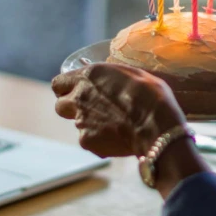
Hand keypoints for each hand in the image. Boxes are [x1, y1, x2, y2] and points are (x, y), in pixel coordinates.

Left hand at [51, 63, 186, 157]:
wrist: (156, 125)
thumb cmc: (150, 94)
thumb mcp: (130, 74)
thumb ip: (110, 78)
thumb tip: (108, 80)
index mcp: (87, 76)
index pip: (59, 83)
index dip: (67, 88)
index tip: (77, 91)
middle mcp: (78, 97)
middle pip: (60, 105)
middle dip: (72, 108)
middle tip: (91, 109)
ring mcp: (80, 121)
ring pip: (77, 124)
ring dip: (89, 124)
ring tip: (112, 125)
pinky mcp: (86, 141)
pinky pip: (88, 141)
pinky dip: (99, 141)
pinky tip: (117, 138)